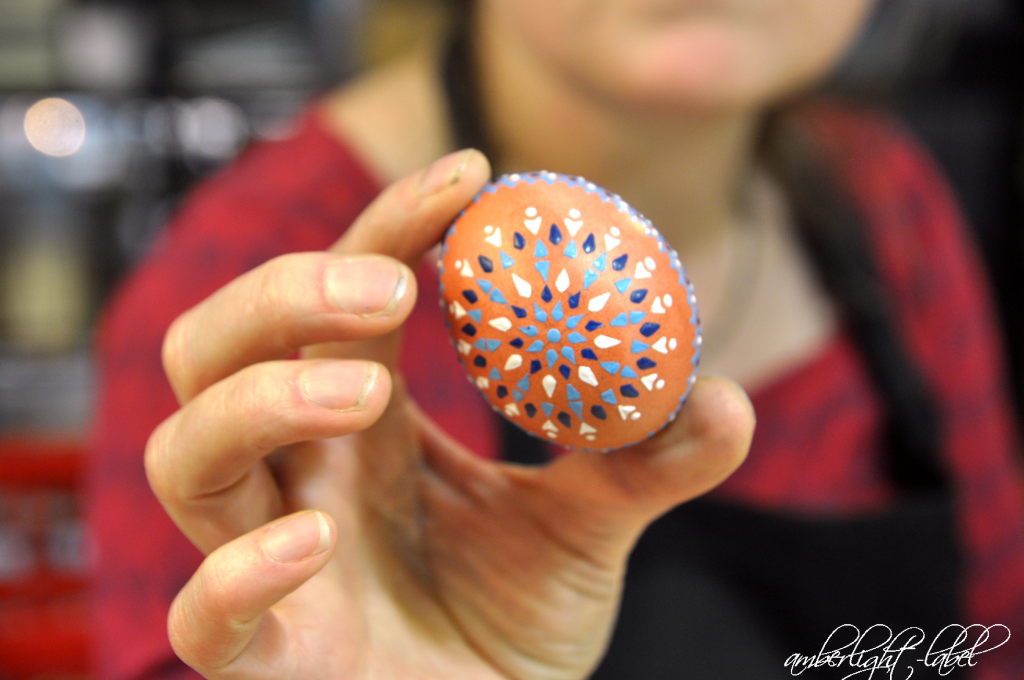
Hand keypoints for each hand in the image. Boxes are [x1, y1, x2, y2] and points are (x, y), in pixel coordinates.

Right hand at [145, 149, 753, 679]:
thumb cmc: (509, 624)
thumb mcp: (588, 529)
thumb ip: (647, 464)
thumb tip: (725, 399)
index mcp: (365, 425)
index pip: (340, 296)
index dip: (388, 224)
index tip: (470, 176)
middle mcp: (297, 472)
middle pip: (215, 348)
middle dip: (283, 294)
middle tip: (389, 288)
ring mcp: (261, 559)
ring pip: (186, 455)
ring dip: (260, 401)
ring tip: (366, 390)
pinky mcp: (265, 658)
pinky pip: (203, 614)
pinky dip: (240, 570)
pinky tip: (316, 540)